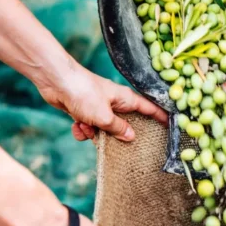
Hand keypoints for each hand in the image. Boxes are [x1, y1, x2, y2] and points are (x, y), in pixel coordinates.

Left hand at [36, 61, 167, 141]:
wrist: (55, 81)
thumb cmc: (83, 92)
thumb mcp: (104, 116)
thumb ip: (118, 128)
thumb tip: (131, 137)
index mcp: (126, 99)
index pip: (149, 109)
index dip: (161, 118)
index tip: (170, 128)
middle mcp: (114, 103)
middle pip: (125, 123)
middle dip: (118, 134)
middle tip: (117, 144)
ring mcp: (99, 107)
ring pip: (104, 129)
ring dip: (95, 133)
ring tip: (86, 127)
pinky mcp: (84, 111)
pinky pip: (88, 127)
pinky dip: (82, 129)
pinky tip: (75, 126)